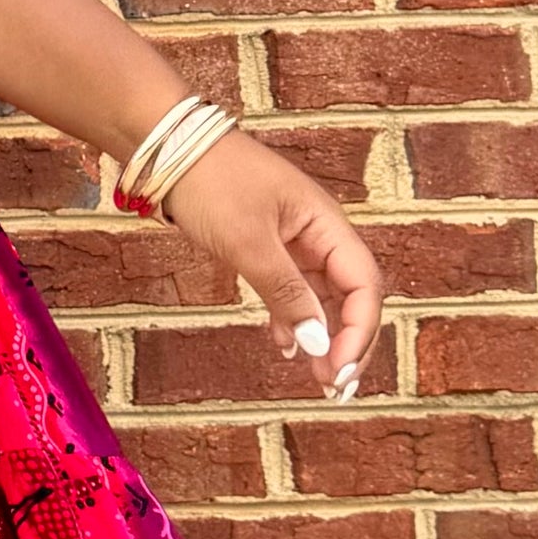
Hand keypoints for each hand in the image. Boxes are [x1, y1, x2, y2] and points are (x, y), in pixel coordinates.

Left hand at [161, 128, 383, 399]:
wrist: (173, 150)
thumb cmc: (213, 186)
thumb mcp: (250, 244)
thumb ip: (287, 293)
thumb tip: (318, 343)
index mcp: (327, 224)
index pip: (364, 286)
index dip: (359, 332)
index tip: (338, 371)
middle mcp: (320, 233)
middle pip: (353, 295)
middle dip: (350, 342)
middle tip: (336, 388)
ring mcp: (296, 240)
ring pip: (324, 297)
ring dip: (324, 338)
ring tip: (318, 379)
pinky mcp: (269, 248)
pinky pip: (294, 290)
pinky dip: (295, 319)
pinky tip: (287, 347)